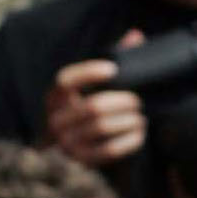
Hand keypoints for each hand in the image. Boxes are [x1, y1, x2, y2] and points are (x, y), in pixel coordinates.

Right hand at [42, 37, 146, 167]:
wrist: (77, 145)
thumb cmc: (89, 104)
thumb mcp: (94, 83)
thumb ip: (113, 57)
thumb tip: (136, 36)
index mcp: (54, 98)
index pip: (65, 81)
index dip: (89, 73)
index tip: (113, 70)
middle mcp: (55, 122)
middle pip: (92, 107)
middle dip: (122, 101)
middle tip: (138, 99)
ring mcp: (66, 144)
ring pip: (102, 127)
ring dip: (128, 120)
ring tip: (141, 116)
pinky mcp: (81, 161)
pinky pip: (108, 150)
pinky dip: (128, 141)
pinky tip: (140, 132)